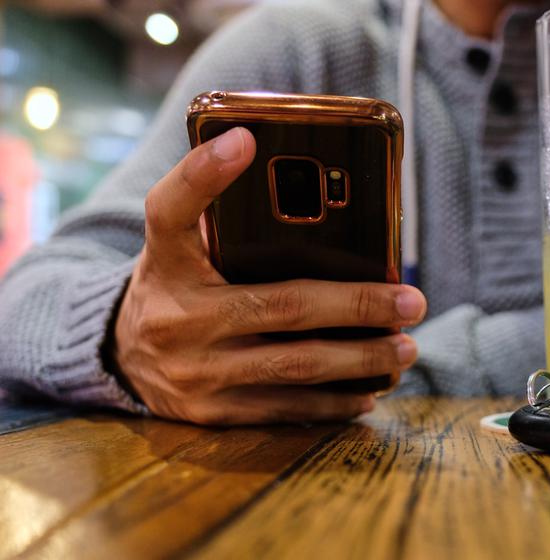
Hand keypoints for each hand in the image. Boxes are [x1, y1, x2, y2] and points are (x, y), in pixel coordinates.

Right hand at [110, 127, 426, 424]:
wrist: (121, 355)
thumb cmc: (176, 284)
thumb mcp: (181, 245)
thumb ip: (222, 215)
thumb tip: (306, 190)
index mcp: (168, 261)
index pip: (173, 209)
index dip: (206, 173)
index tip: (246, 139)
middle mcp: (178, 317)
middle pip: (282, 306)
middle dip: (358, 305)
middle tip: (411, 302)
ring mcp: (195, 372)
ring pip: (295, 366)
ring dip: (362, 359)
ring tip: (406, 347)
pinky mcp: (212, 413)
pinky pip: (285, 408)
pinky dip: (333, 402)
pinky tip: (370, 391)